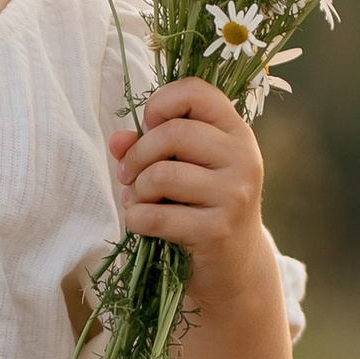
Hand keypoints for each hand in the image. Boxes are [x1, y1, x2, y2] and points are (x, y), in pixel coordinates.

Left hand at [108, 79, 266, 300]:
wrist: (232, 267)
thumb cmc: (200, 207)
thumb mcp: (181, 169)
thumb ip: (147, 146)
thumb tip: (117, 140)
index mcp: (236, 133)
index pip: (196, 92)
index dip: (161, 103)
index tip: (149, 127)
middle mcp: (243, 158)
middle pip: (173, 133)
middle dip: (138, 155)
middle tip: (128, 175)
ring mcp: (234, 195)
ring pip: (161, 174)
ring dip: (136, 191)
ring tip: (138, 201)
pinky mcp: (218, 230)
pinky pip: (156, 216)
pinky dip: (136, 219)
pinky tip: (142, 223)